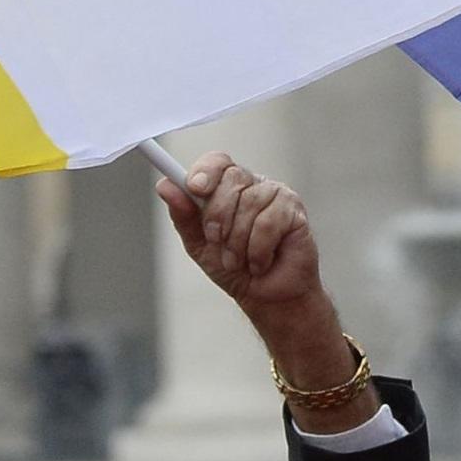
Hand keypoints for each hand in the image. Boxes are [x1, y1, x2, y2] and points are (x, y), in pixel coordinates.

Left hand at [157, 153, 318, 317]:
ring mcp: (277, 196)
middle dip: (218, 215)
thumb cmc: (234, 269)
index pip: (218, 162)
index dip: (206, 171)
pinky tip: (260, 262)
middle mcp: (255, 185)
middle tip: (217, 240)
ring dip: (237, 242)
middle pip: (232, 178)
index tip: (194, 188)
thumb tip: (165, 186)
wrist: (265, 298)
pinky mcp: (295, 212)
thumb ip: (184, 215)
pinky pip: (268, 222)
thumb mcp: (199, 244)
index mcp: (230, 188)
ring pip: (250, 203)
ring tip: (239, 260)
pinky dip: (257, 250)